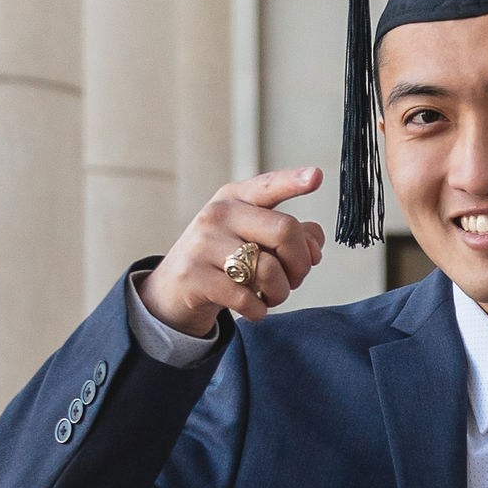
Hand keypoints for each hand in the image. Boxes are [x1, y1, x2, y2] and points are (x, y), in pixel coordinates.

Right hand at [141, 168, 325, 335]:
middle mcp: (219, 215)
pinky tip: (253, 309)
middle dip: (301, 264)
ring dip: (280, 293)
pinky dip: (258, 311)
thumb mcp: (251, 239)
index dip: (294, 181)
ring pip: (268, 269)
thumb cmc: (222, 262)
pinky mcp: (195, 277)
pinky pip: (245, 298)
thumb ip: (288, 236)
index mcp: (236, 199)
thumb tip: (314, 246)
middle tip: (294, 280)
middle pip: (285, 231)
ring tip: (270, 296)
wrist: (171, 290)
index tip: (317, 176)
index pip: (269, 186)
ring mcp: (204, 244)